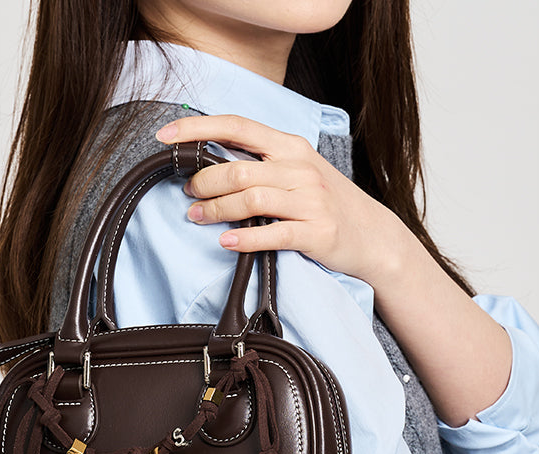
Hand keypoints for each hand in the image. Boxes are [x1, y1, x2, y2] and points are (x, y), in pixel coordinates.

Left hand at [155, 114, 412, 286]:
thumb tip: (211, 162)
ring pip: (251, 198)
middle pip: (238, 168)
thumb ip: (262, 164)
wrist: (373, 235)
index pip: (237, 126)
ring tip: (197, 217)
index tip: (165, 136)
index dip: (197, 129)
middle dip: (204, 182)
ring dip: (216, 209)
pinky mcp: (316, 232)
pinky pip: (273, 234)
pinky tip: (226, 242)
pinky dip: (245, 239)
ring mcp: (310, 200)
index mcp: (290, 147)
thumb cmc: (327, 203)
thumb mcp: (298, 172)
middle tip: (188, 195)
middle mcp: (300, 168)